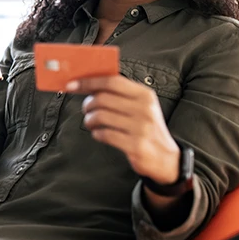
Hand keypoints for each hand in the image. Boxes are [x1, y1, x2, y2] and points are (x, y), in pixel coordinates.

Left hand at [66, 76, 180, 184]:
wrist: (166, 157)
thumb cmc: (146, 128)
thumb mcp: (141, 106)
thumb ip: (120, 94)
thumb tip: (88, 84)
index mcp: (145, 94)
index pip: (112, 81)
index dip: (89, 82)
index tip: (72, 85)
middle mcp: (144, 109)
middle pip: (103, 98)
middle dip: (87, 104)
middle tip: (86, 109)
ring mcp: (141, 127)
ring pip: (101, 116)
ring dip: (89, 120)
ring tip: (91, 123)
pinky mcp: (136, 145)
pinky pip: (105, 134)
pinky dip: (96, 133)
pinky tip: (99, 134)